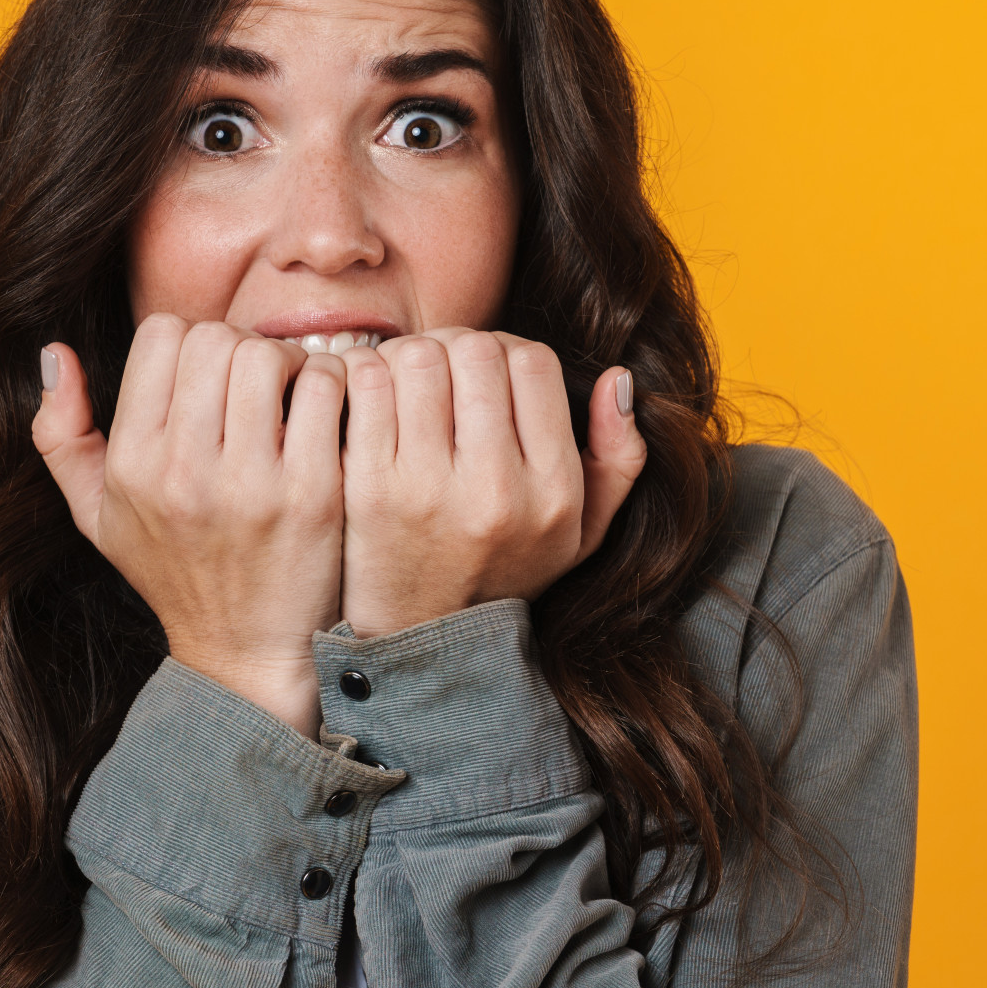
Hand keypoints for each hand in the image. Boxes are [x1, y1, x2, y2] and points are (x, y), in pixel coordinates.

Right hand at [32, 314, 346, 736]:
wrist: (246, 653)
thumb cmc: (173, 572)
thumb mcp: (97, 515)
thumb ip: (61, 436)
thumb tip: (54, 352)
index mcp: (132, 464)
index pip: (161, 336)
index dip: (189, 340)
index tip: (210, 375)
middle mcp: (182, 472)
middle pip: (215, 338)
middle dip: (240, 345)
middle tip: (257, 379)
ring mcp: (248, 484)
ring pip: (269, 356)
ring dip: (288, 360)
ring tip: (292, 391)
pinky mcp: (311, 495)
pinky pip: (324, 390)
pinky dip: (329, 383)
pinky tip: (324, 410)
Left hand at [338, 329, 646, 638]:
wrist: (421, 641)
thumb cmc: (505, 571)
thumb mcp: (583, 532)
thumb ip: (618, 458)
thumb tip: (616, 378)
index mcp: (553, 494)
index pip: (534, 363)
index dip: (511, 350)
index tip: (492, 371)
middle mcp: (495, 492)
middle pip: (477, 351)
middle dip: (461, 346)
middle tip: (447, 368)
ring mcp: (426, 490)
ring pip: (421, 358)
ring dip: (414, 353)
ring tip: (412, 377)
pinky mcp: (368, 489)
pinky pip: (368, 385)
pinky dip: (368, 372)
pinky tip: (375, 392)